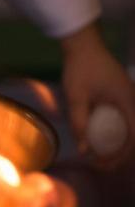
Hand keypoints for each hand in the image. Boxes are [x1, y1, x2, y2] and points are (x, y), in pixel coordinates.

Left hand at [60, 22, 134, 166]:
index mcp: (128, 102)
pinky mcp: (122, 93)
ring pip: (130, 128)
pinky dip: (115, 131)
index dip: (121, 156)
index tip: (104, 164)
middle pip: (133, 135)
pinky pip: (124, 118)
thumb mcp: (76, 97)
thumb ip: (79, 122)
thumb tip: (84, 150)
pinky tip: (99, 136)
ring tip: (98, 154)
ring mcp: (129, 96)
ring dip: (117, 143)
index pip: (133, 138)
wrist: (83, 42)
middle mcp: (133, 100)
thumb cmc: (80, 67)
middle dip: (119, 154)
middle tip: (99, 163)